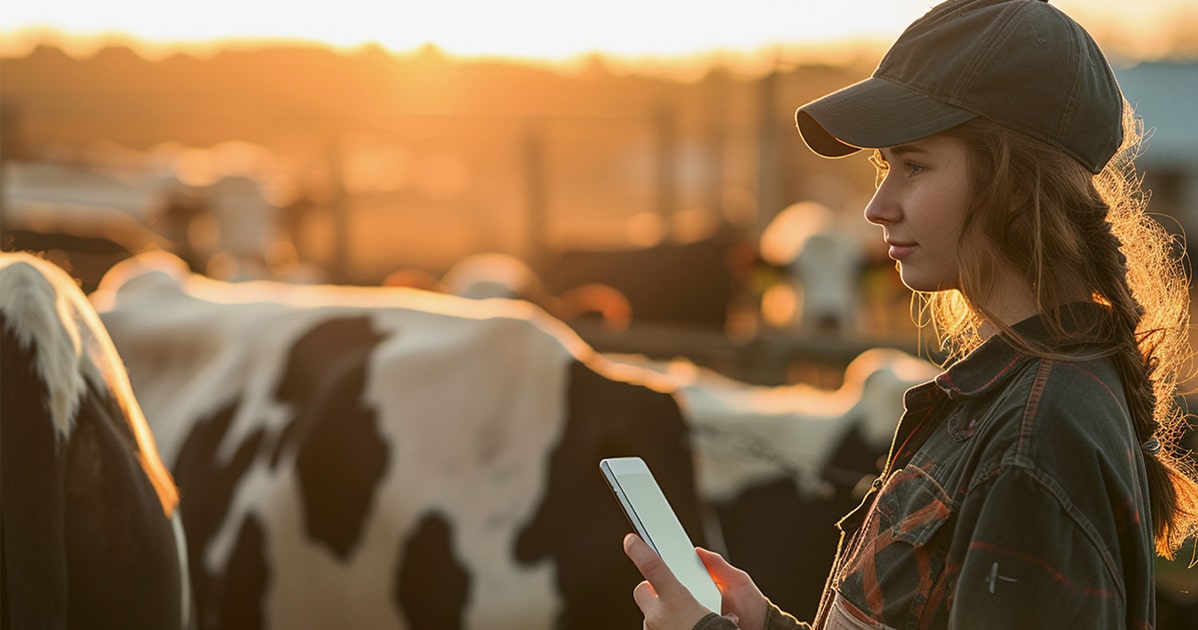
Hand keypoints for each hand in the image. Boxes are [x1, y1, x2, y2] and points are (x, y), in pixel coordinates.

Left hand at [624, 534, 770, 629]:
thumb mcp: (722, 607)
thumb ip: (714, 577)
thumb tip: (703, 560)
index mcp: (677, 601)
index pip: (653, 567)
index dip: (640, 551)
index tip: (631, 541)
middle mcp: (658, 616)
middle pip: (643, 589)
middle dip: (652, 589)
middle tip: (669, 593)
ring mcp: (651, 629)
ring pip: (649, 611)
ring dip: (660, 612)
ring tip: (681, 619)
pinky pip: (652, 627)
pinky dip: (663, 626)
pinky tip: (678, 627)